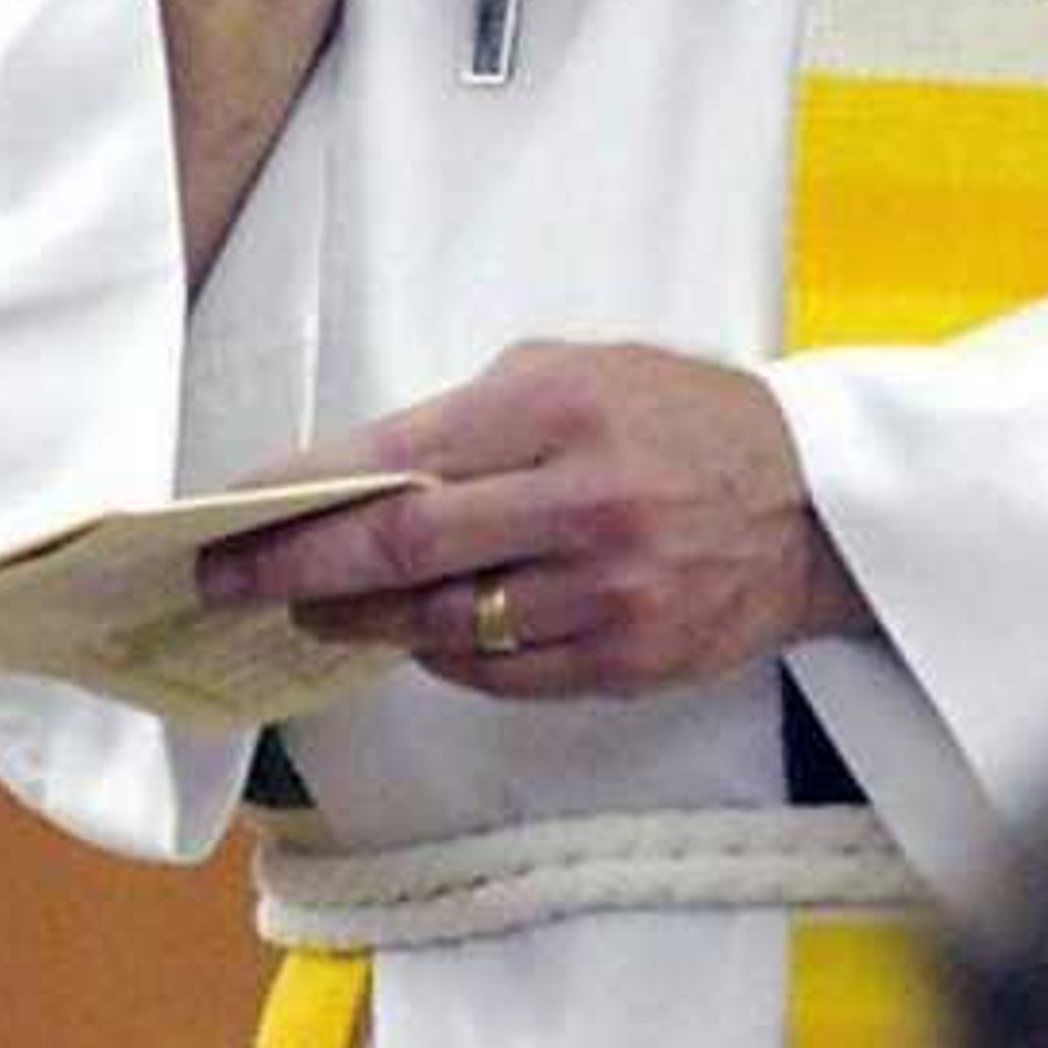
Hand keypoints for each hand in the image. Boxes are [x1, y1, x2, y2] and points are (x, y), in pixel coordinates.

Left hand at [201, 343, 876, 698]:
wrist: (816, 503)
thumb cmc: (681, 422)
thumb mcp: (577, 373)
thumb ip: (469, 421)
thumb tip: (355, 475)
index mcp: (556, 409)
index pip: (392, 460)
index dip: (298, 495)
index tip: (230, 513)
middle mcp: (580, 502)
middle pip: (399, 552)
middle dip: (296, 570)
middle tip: (230, 580)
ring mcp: (606, 591)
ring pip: (441, 625)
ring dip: (360, 623)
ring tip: (317, 610)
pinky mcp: (627, 659)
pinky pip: (499, 673)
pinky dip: (443, 655)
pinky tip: (416, 634)